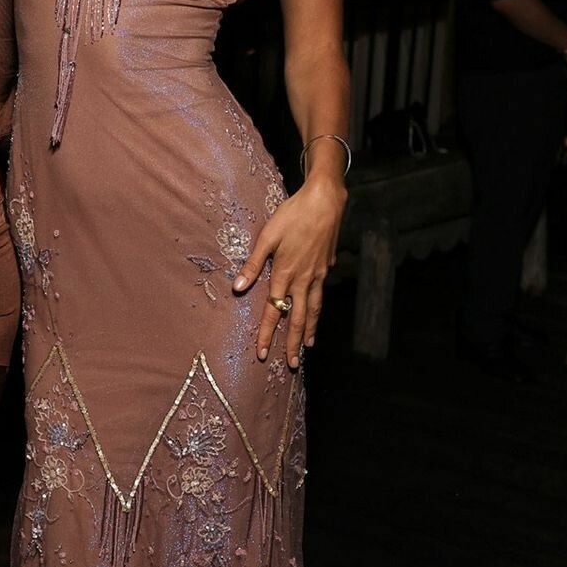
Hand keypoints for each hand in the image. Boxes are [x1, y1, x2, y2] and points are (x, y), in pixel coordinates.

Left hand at [232, 175, 345, 367]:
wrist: (325, 202)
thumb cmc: (292, 215)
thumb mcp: (268, 236)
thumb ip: (253, 264)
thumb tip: (238, 287)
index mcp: (285, 274)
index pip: (273, 312)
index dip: (267, 333)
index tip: (262, 353)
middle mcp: (303, 280)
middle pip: (297, 318)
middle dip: (292, 343)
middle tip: (291, 364)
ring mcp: (319, 275)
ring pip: (314, 310)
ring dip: (309, 330)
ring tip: (307, 347)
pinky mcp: (328, 268)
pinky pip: (321, 295)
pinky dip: (318, 310)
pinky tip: (316, 315)